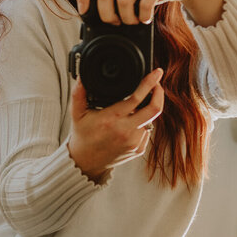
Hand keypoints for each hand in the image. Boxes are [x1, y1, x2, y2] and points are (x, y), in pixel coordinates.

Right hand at [67, 68, 163, 182]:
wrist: (86, 163)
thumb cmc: (83, 135)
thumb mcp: (77, 114)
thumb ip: (78, 94)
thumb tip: (81, 77)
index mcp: (111, 119)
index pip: (136, 98)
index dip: (149, 83)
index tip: (156, 72)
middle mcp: (125, 131)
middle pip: (154, 109)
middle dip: (159, 93)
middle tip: (157, 84)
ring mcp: (134, 142)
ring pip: (151, 119)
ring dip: (148, 109)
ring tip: (140, 103)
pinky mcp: (139, 149)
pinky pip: (147, 130)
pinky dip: (144, 122)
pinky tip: (133, 120)